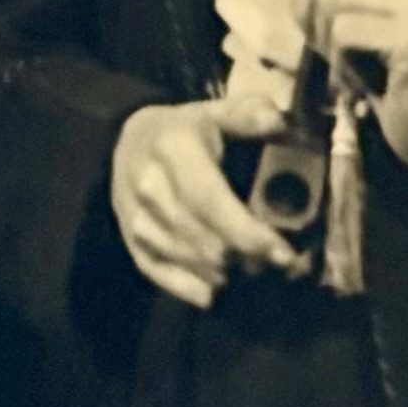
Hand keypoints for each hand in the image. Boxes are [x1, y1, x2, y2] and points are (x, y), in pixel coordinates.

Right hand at [111, 88, 301, 308]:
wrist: (124, 142)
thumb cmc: (183, 131)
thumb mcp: (215, 113)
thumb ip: (249, 115)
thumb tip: (281, 122)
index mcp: (174, 149)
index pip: (212, 202)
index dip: (249, 234)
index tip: (283, 253)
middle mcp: (149, 185)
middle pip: (203, 239)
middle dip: (245, 257)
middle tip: (276, 263)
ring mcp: (135, 217)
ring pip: (186, 259)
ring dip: (223, 272)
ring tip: (251, 270)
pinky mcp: (129, 241)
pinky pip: (159, 273)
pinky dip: (188, 288)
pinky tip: (213, 293)